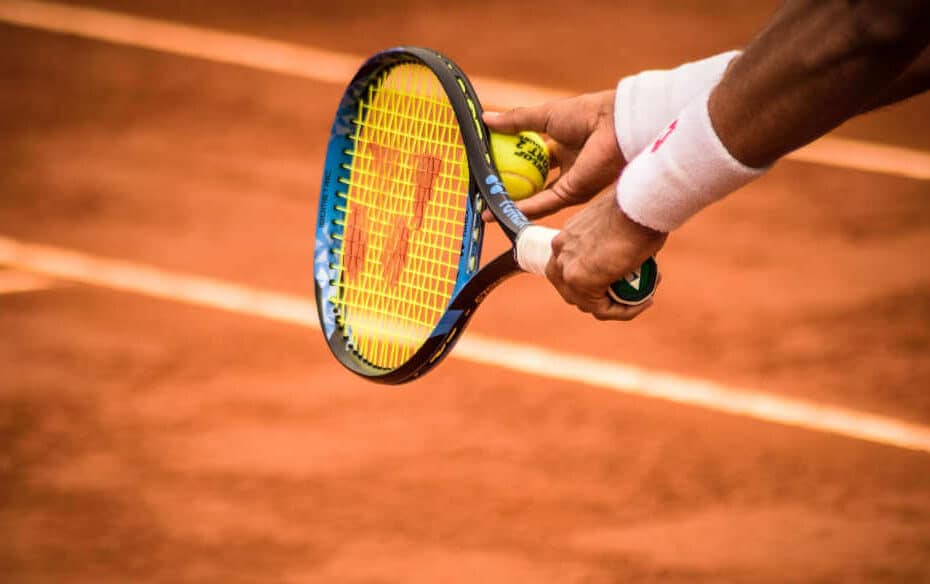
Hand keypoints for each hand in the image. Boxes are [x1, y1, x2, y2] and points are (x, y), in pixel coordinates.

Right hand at [483, 90, 625, 219]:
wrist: (612, 125)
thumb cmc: (585, 114)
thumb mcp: (543, 115)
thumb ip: (515, 121)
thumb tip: (485, 120)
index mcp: (562, 145)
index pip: (531, 158)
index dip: (510, 162)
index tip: (489, 165)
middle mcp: (566, 167)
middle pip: (532, 181)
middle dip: (509, 188)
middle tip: (485, 190)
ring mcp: (569, 183)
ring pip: (535, 197)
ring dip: (511, 203)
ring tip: (486, 207)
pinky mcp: (571, 195)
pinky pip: (542, 203)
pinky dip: (521, 208)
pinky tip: (500, 210)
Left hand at [547, 190, 666, 320]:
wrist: (639, 204)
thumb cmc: (638, 208)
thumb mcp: (618, 226)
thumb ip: (612, 243)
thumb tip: (626, 258)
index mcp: (566, 237)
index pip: (570, 270)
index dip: (594, 282)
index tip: (621, 282)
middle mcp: (560, 251)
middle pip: (572, 291)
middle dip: (601, 298)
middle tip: (631, 294)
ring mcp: (566, 267)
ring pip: (587, 304)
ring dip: (616, 306)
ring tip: (644, 297)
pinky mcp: (579, 280)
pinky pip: (602, 309)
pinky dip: (624, 311)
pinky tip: (645, 301)